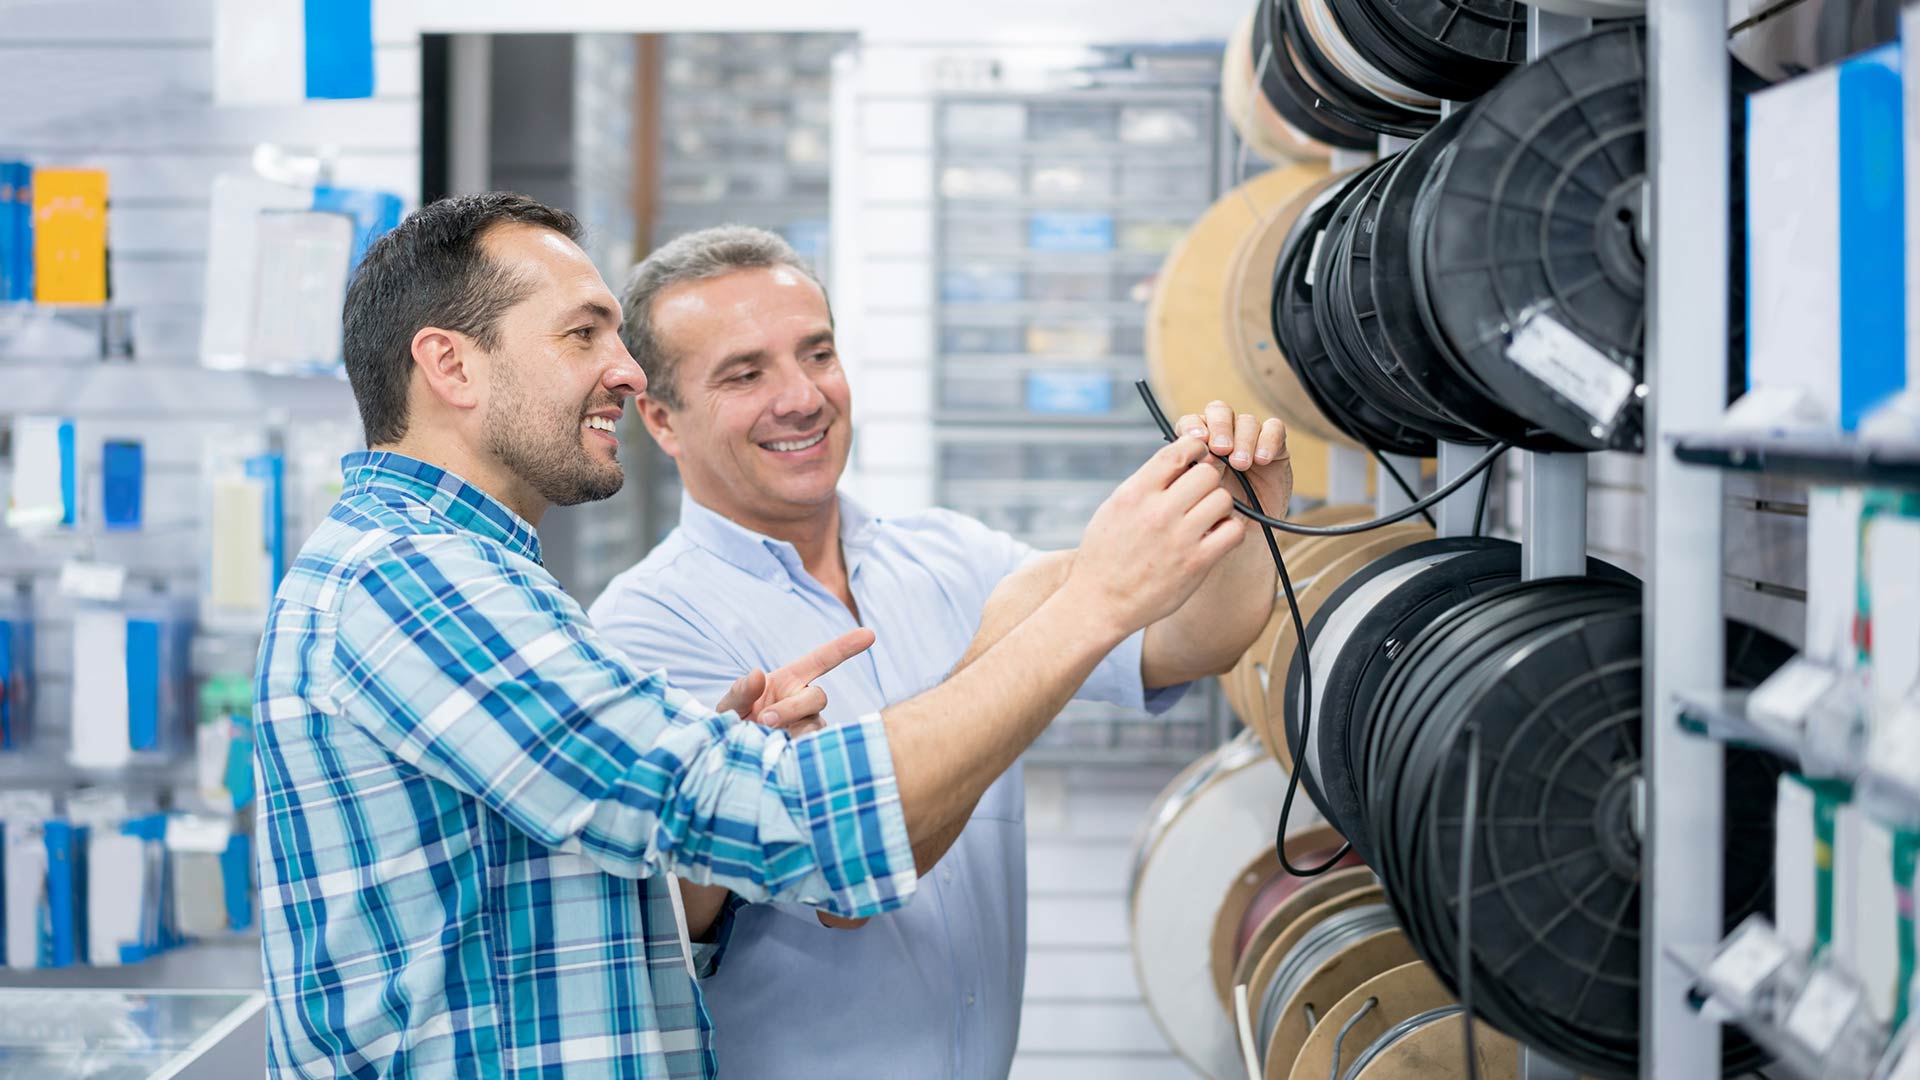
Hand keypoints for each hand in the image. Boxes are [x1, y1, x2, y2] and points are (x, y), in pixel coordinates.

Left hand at [714, 627, 876, 737]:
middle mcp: (805, 701)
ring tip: (766, 740)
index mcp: (790, 681)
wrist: (732, 759)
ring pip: (816, 724)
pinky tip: (779, 753)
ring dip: (793, 731)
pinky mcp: (810, 750)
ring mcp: (809, 726)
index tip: (869, 634)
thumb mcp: (730, 705)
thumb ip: (741, 689)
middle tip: (764, 720)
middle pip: (818, 696)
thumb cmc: (733, 725)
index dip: (845, 647)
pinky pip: (814, 748)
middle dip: (791, 708)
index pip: (822, 659)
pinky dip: (797, 750)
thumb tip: (758, 675)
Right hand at [1065, 435, 1244, 636]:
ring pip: (1224, 499)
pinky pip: (1233, 531)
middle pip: (1207, 473)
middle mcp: (1157, 513)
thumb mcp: (1114, 508)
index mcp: (1134, 494)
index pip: (1176, 452)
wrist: (1099, 602)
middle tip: (1202, 493)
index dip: (1194, 448)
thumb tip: (1179, 460)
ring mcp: (1179, 539)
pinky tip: (1215, 537)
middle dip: (1209, 479)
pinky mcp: (1196, 564)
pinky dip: (1230, 531)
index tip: (1197, 457)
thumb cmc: (1105, 555)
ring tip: (1207, 517)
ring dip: (1220, 505)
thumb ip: (1145, 484)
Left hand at [1175, 400, 1290, 516]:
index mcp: (1198, 446)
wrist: (1248, 534)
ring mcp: (1250, 439)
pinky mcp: (1275, 446)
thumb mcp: (1197, 498)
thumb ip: (1189, 477)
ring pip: (1246, 421)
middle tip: (1221, 450)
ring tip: (1241, 464)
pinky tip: (1262, 459)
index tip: (1198, 442)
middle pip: (1219, 411)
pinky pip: (1275, 429)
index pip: (1192, 422)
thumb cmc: (1218, 516)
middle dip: (1219, 427)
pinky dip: (1268, 440)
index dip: (1193, 426)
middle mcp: (1223, 437)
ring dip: (1243, 440)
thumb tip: (1185, 461)